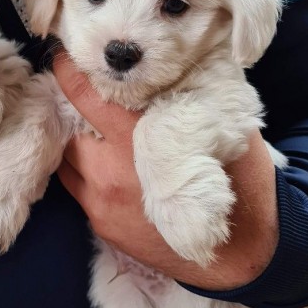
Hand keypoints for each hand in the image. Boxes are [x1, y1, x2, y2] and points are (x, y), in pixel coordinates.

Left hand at [53, 53, 278, 290]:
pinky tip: (100, 159)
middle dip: (70, 108)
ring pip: (67, 157)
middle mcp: (109, 172)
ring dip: (75, 139)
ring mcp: (101, 202)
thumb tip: (148, 70)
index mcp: (138, 141)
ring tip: (91, 126)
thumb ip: (180, 97)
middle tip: (82, 93)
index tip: (68, 56)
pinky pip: (76, 185)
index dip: (71, 73)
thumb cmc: (238, 178)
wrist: (241, 251)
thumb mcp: (218, 125)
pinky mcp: (100, 224)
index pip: (87, 97)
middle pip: (67, 127)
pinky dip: (82, 168)